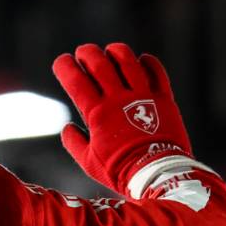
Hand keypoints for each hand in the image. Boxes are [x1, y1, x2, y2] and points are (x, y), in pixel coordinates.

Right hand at [52, 43, 191, 194]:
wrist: (157, 174)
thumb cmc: (120, 170)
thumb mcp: (89, 162)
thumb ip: (74, 143)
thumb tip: (67, 128)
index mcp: (97, 113)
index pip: (76, 80)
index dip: (65, 66)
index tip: (62, 63)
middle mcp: (119, 99)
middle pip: (99, 63)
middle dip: (87, 53)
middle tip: (82, 53)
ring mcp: (143, 96)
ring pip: (127, 60)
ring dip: (115, 51)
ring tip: (110, 52)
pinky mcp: (164, 98)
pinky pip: (156, 70)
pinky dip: (147, 62)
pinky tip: (140, 61)